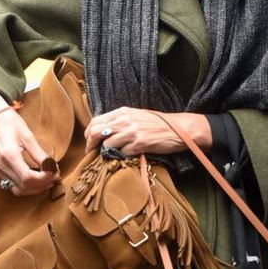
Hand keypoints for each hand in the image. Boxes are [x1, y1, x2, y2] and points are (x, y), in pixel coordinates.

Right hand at [0, 108, 58, 195]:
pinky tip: (36, 179)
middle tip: (54, 177)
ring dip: (34, 188)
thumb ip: (39, 154)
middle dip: (42, 185)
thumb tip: (51, 167)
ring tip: (47, 180)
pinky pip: (13, 184)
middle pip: (24, 186)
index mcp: (9, 155)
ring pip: (18, 189)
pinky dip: (26, 185)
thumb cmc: (9, 123)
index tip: (54, 173)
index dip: (43, 179)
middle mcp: (1, 165)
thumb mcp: (28, 136)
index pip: (28, 178)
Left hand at [84, 107, 212, 156]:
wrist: (178, 129)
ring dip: (107, 151)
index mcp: (122, 112)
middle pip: (96, 132)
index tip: (89, 143)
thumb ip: (120, 121)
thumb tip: (104, 131)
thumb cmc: (158, 124)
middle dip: (90, 144)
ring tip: (112, 154)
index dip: (89, 134)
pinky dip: (122, 156)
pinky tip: (128, 155)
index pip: (96, 121)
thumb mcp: (136, 116)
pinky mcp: (140, 143)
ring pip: (107, 144)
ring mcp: (132, 132)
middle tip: (91, 152)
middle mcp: (125, 120)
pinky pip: (122, 152)